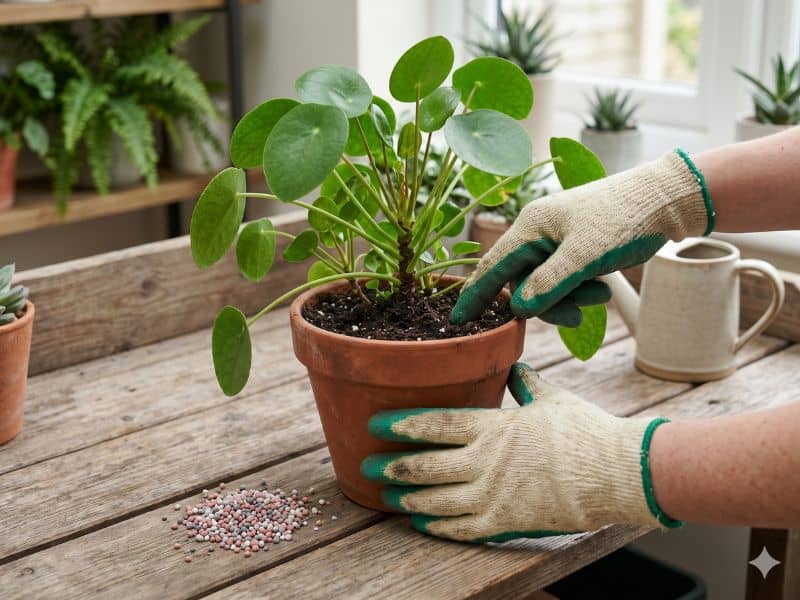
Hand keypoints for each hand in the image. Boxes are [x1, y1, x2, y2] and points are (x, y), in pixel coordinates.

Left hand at [361, 363, 679, 542]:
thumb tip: (516, 366)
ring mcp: (494, 494)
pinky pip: (463, 528)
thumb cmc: (585, 432)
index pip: (435, 423)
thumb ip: (526, 383)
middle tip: (369, 467)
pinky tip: (422, 524)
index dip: (401, 425)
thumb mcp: (552, 399)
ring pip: (437, 499)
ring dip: (408, 499)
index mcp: (493, 425)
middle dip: (394, 467)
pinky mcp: (507, 522)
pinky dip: (438, 526)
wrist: (617, 473)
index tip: (376, 425)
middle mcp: (485, 460)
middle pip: (426, 464)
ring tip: (388, 498)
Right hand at [451, 150, 713, 325]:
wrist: (668, 199)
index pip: (492, 265)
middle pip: (522, 282)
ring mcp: (557, 239)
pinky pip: (564, 279)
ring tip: (599, 294)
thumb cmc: (625, 218)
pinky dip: (580, 290)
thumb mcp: (586, 255)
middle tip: (575, 316)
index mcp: (532, 225)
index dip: (475, 294)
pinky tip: (602, 286)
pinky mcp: (576, 247)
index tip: (457, 319)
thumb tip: (519, 309)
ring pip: (545, 284)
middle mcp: (539, 231)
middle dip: (547, 303)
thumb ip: (550, 283)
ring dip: (569, 298)